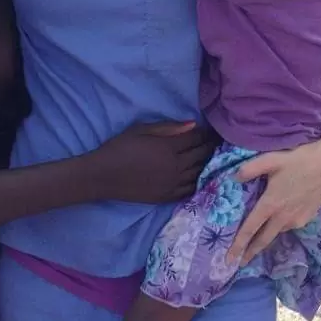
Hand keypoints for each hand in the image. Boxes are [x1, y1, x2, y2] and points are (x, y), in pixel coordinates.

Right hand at [96, 122, 215, 203]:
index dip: (205, 133)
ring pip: (199, 172)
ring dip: (208, 163)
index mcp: (168, 147)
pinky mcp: (168, 196)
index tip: (210, 130)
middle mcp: (175, 166)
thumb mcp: (140, 129)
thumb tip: (193, 124)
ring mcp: (173, 183)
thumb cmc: (120, 148)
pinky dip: (199, 181)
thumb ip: (168, 127)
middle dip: (210, 146)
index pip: (196, 138)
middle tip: (216, 142)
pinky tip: (201, 176)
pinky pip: (191, 189)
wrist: (103, 176)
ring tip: (212, 157)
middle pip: (201, 155)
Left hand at [227, 128, 320, 264]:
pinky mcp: (307, 218)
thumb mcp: (271, 159)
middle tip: (239, 263)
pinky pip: (288, 225)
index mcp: (271, 204)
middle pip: (263, 240)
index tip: (229, 259)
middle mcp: (283, 217)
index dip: (238, 245)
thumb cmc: (299, 159)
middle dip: (250, 253)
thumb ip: (250, 169)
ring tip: (256, 239)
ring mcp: (297, 219)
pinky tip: (277, 220)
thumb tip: (234, 178)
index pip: (250, 229)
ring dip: (265, 237)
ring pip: (276, 232)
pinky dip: (279, 227)